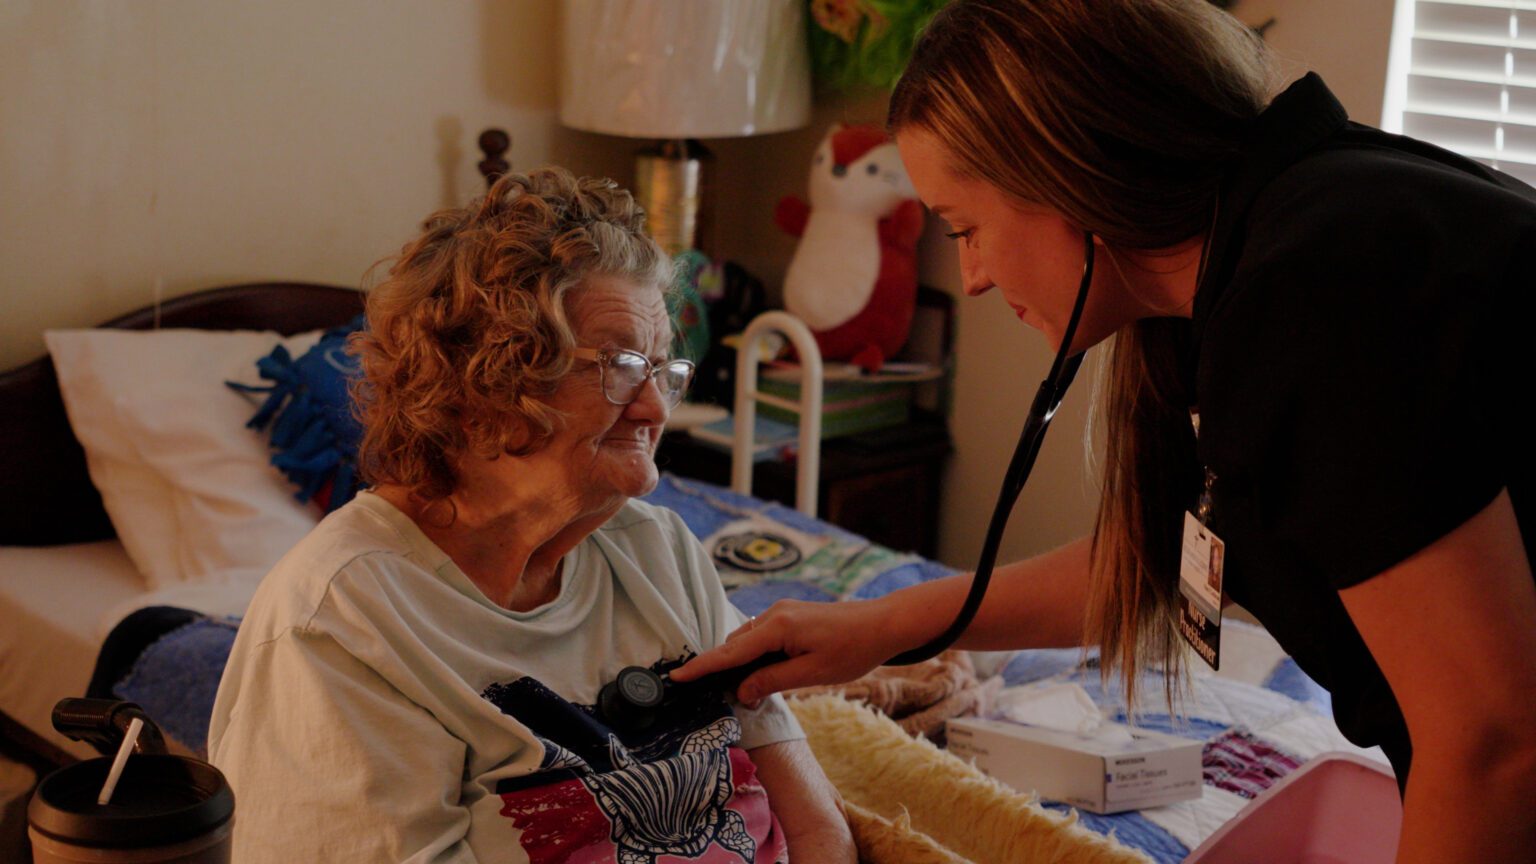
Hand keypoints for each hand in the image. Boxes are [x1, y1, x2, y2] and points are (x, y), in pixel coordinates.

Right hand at [670, 597, 910, 704]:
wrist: (884, 623)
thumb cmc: (852, 649)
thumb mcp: (811, 673)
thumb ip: (772, 681)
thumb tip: (740, 691)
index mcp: (777, 627)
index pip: (730, 651)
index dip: (702, 667)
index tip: (677, 678)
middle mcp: (774, 615)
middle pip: (735, 645)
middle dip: (720, 669)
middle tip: (709, 697)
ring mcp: (782, 613)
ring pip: (747, 641)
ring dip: (739, 664)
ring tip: (735, 691)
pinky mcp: (791, 617)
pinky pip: (761, 637)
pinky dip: (753, 655)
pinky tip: (757, 674)